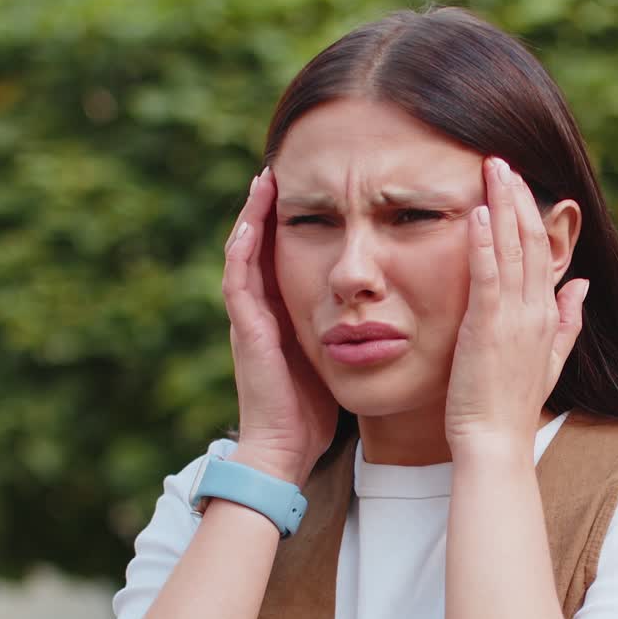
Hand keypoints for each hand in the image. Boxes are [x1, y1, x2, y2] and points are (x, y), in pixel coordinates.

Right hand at [223, 168, 338, 486]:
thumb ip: (343, 332)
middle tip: (282, 168)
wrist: (285, 450)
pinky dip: (243, 247)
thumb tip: (378, 312)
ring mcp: (249, 319)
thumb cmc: (313, 413)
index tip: (313, 190)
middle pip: (261, 246)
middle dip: (270, 209)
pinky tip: (253, 219)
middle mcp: (260, 311)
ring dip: (252, 215)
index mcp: (282, 315)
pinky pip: (239, 280)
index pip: (283, 256)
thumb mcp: (332, 359)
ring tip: (266, 178)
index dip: (292, 223)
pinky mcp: (246, 331)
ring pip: (244, 253)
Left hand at [444, 157, 587, 452]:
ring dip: (503, 205)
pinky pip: (488, 276)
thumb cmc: (509, 407)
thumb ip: (567, 321)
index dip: (531, 215)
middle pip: (532, 242)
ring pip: (513, 250)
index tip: (518, 184)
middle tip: (502, 160)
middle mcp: (534, 312)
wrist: (495, 442)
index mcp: (546, 317)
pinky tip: (480, 212)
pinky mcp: (486, 328)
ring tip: (492, 169)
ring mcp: (513, 319)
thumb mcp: (548, 360)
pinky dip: (486, 242)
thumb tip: (582, 285)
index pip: (543, 254)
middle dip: (518, 197)